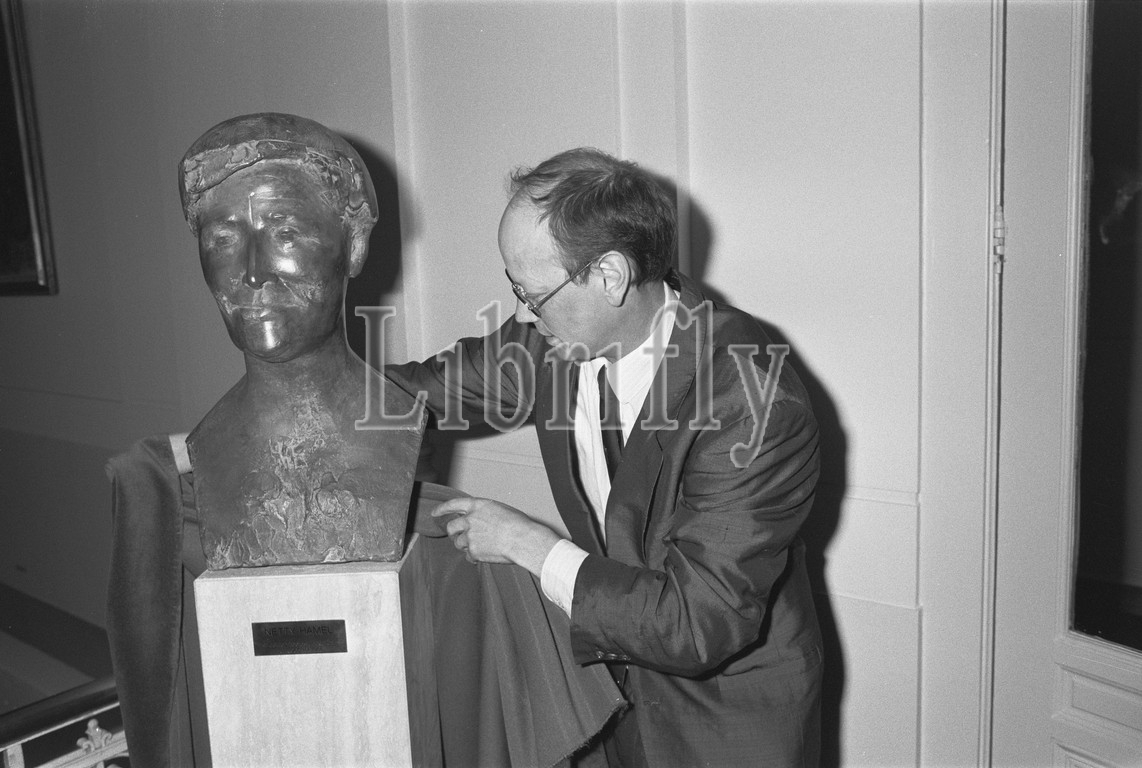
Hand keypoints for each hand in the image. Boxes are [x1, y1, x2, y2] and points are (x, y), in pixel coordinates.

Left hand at [431, 497, 561, 575]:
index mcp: (478, 506)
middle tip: (457, 536)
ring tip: (481, 546)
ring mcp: (470, 536)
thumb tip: (479, 522)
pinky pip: (469, 556)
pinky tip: (486, 555)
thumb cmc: (518, 524)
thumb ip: (484, 514)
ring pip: (458, 543)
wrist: (523, 539)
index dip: (442, 509)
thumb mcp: (500, 510)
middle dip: (453, 532)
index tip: (435, 513)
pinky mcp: (473, 551)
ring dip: (466, 546)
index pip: (453, 504)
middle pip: (452, 527)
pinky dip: (475, 557)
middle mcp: (470, 520)